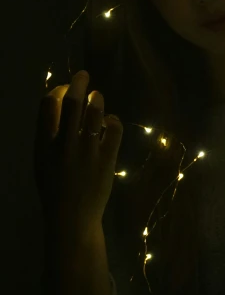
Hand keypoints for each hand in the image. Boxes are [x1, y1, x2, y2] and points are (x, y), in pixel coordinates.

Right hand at [34, 70, 122, 235]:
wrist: (71, 218)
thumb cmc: (54, 189)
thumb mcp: (41, 161)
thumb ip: (47, 136)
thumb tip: (56, 107)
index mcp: (44, 144)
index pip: (48, 104)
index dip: (57, 90)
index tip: (64, 88)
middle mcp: (64, 144)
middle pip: (72, 101)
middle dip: (79, 83)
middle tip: (84, 76)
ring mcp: (87, 151)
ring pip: (95, 111)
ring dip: (97, 99)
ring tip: (97, 97)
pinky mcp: (106, 159)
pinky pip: (113, 129)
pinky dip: (112, 121)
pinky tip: (110, 122)